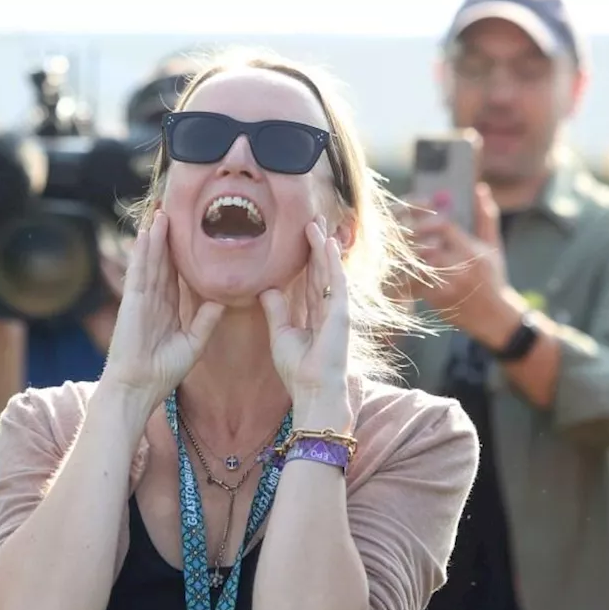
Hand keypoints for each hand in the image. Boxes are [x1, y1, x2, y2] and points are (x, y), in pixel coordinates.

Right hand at [100, 213, 224, 405]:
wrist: (139, 388)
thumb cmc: (162, 373)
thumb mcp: (192, 345)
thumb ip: (205, 323)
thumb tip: (221, 302)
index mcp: (167, 310)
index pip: (176, 276)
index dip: (181, 255)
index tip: (189, 235)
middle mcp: (153, 300)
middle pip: (162, 263)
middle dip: (167, 239)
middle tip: (173, 211)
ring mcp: (141, 299)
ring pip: (151, 262)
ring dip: (155, 237)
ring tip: (161, 212)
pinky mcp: (132, 301)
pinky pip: (139, 271)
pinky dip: (143, 252)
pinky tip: (147, 233)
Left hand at [260, 215, 350, 398]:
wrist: (312, 390)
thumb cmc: (298, 370)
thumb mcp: (280, 334)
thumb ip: (276, 310)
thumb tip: (267, 288)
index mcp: (316, 314)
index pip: (312, 278)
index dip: (308, 256)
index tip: (305, 234)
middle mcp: (328, 308)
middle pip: (322, 269)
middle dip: (318, 244)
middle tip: (314, 218)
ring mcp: (337, 310)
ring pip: (329, 271)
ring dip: (324, 246)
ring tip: (317, 223)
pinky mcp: (341, 314)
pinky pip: (336, 282)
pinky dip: (333, 262)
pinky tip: (329, 244)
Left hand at [406, 183, 508, 316]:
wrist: (494, 317)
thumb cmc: (493, 277)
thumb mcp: (493, 246)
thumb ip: (486, 216)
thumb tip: (479, 189)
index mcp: (472, 250)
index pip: (444, 227)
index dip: (427, 218)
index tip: (420, 215)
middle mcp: (460, 267)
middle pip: (426, 245)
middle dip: (411, 236)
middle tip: (400, 228)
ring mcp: (448, 285)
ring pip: (417, 264)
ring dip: (407, 254)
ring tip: (398, 245)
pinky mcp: (437, 300)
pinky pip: (415, 283)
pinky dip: (406, 273)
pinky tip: (403, 267)